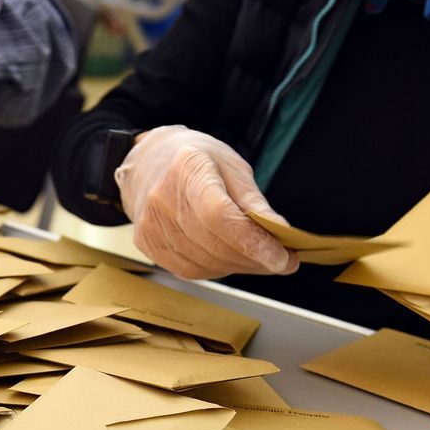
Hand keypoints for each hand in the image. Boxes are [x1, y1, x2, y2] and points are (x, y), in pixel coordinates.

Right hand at [116, 125, 297, 279]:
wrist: (147, 162)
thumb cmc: (196, 160)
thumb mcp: (231, 166)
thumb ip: (254, 201)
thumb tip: (279, 233)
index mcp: (186, 169)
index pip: (219, 216)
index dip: (252, 242)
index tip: (282, 260)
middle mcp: (161, 199)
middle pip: (214, 244)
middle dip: (254, 259)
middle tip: (282, 261)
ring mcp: (150, 224)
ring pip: (204, 263)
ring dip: (238, 266)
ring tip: (258, 258)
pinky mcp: (146, 243)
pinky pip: (189, 269)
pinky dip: (217, 269)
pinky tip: (230, 258)